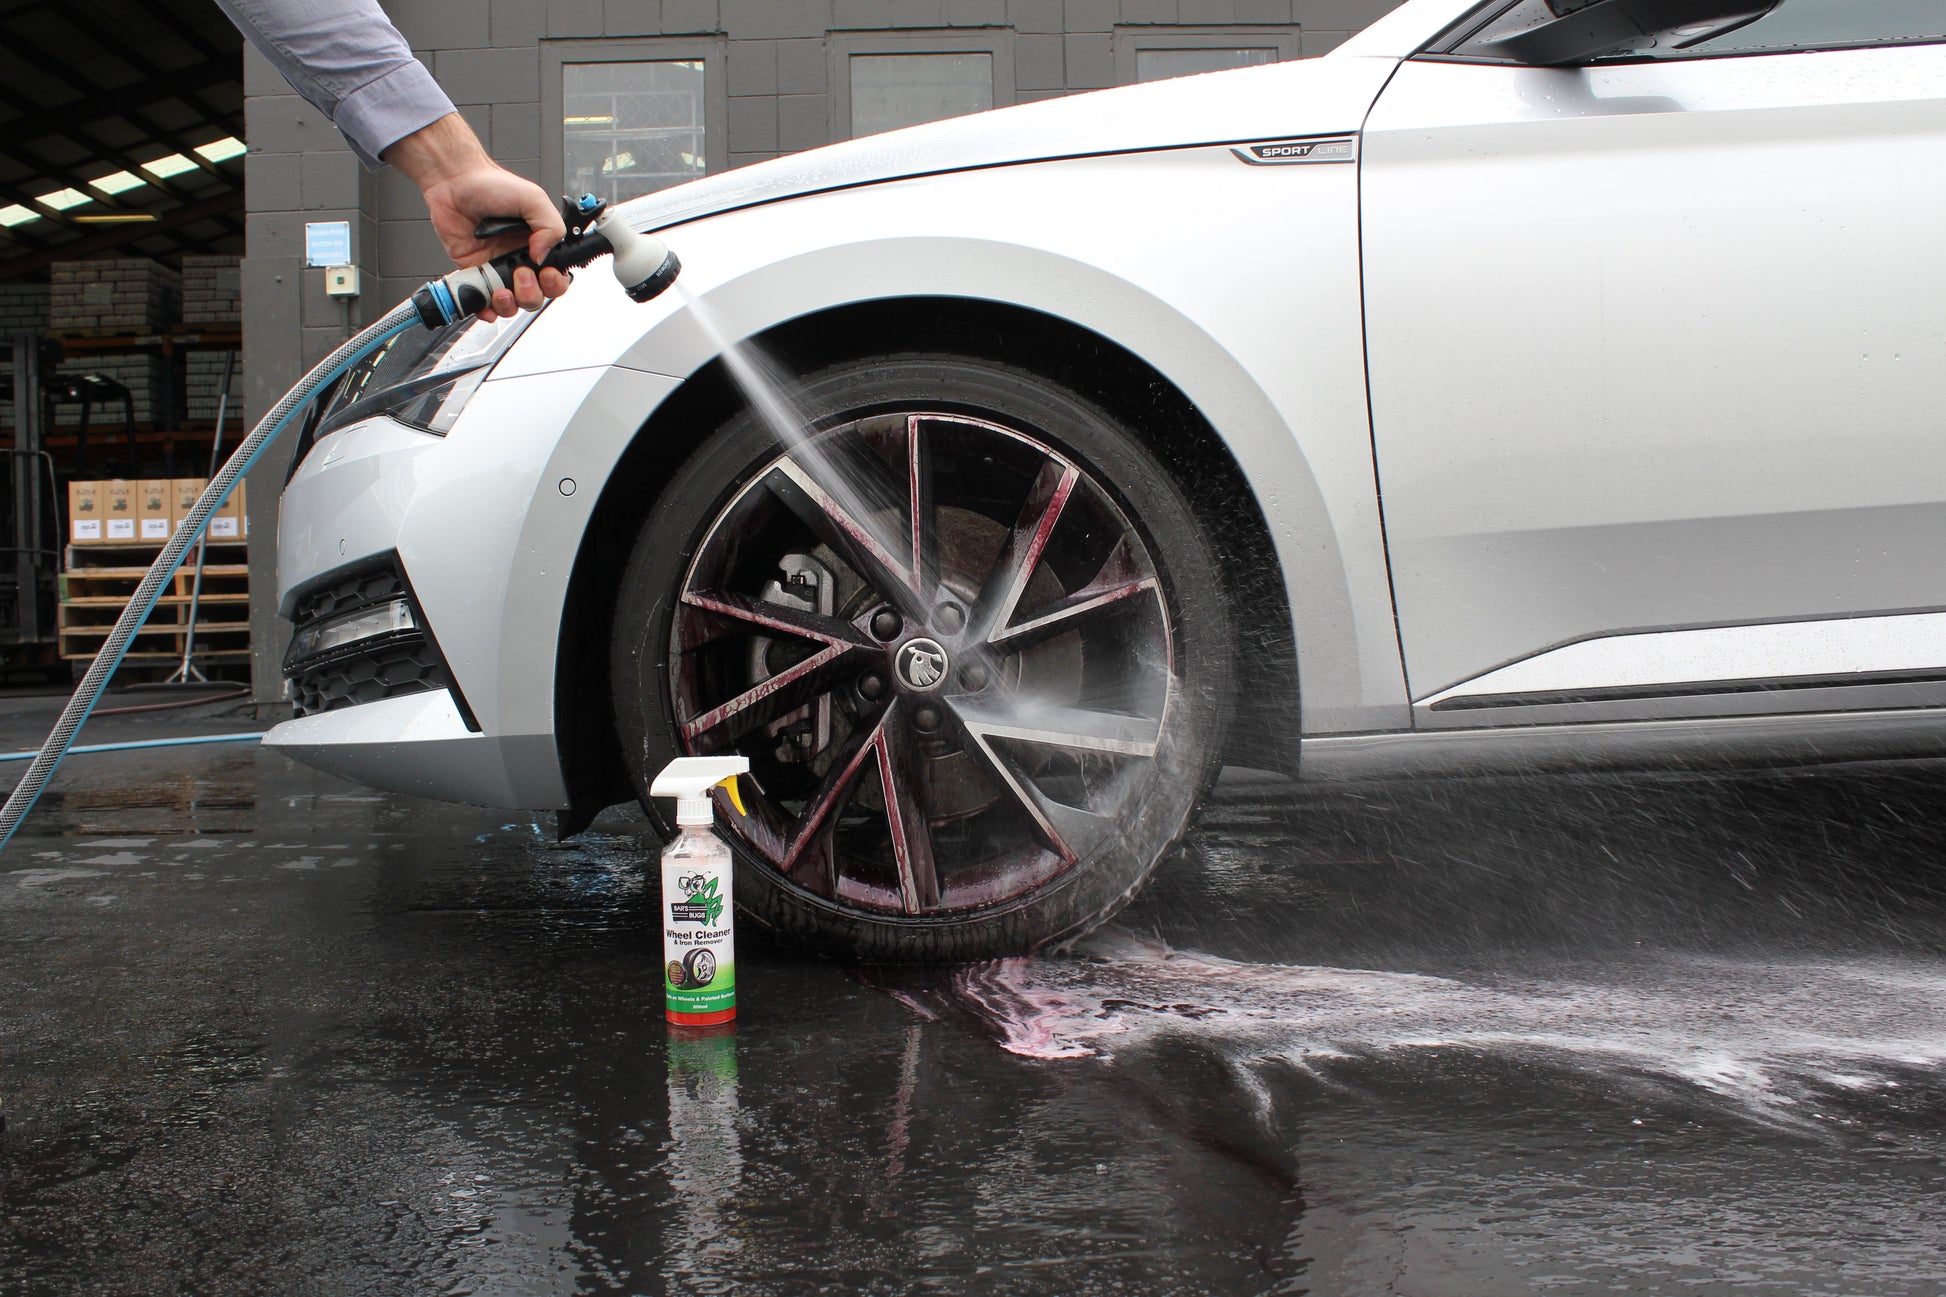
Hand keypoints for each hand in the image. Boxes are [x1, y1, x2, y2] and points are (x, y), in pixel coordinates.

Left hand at [383, 113, 572, 318]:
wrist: (454, 183)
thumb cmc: (490, 185)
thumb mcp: (533, 199)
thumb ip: (550, 227)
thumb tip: (543, 255)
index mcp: (539, 245)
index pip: (556, 276)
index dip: (555, 282)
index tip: (546, 271)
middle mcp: (520, 260)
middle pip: (537, 296)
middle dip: (531, 292)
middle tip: (520, 272)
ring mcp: (497, 269)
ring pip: (512, 304)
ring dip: (510, 304)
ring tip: (502, 289)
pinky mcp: (475, 274)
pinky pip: (483, 302)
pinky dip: (486, 310)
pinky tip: (487, 304)